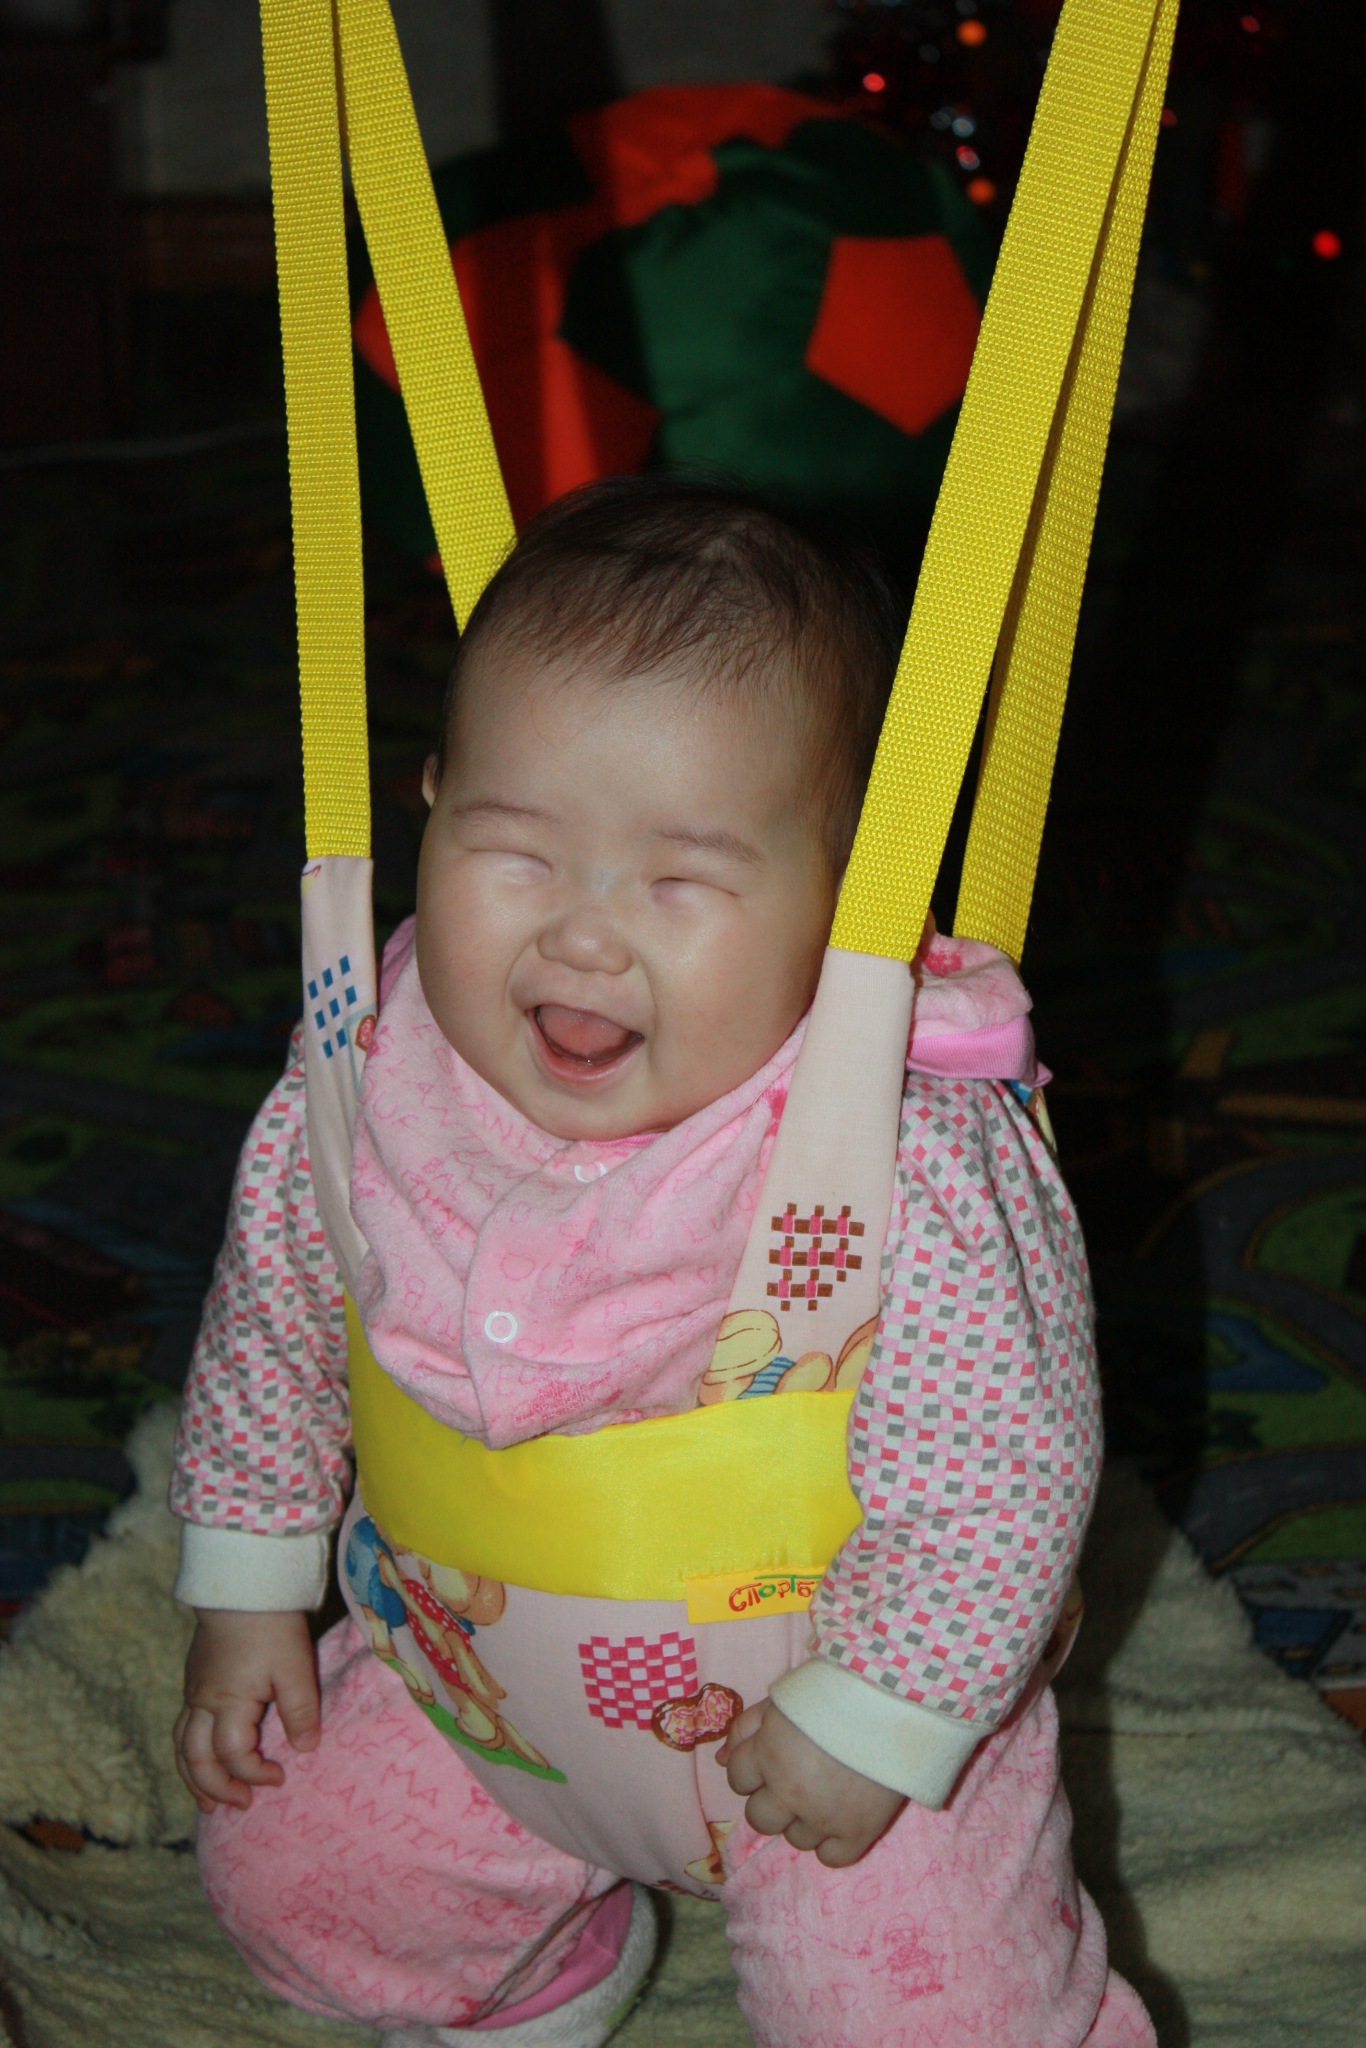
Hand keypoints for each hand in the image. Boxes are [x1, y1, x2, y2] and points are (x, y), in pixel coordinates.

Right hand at [174, 1610, 320, 1814]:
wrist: (240, 1585)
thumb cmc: (271, 1625)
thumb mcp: (295, 1666)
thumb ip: (300, 1709)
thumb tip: (305, 1749)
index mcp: (227, 1702)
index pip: (233, 1755)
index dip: (254, 1773)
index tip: (279, 1777)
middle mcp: (202, 1702)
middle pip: (196, 1760)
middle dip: (216, 1788)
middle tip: (240, 1805)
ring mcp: (193, 1691)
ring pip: (181, 1747)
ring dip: (194, 1778)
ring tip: (208, 1803)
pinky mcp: (192, 1680)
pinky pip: (182, 1729)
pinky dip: (189, 1754)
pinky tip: (201, 1759)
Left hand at [717, 1697, 904, 1867]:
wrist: (894, 1699)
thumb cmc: (833, 1690)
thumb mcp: (782, 1699)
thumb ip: (746, 1727)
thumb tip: (719, 1760)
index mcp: (767, 1756)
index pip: (737, 1779)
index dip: (753, 1768)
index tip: (773, 1757)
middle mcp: (789, 1793)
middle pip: (760, 1819)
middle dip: (773, 1799)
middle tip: (796, 1779)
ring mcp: (824, 1818)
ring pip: (795, 1839)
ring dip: (804, 1819)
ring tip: (826, 1792)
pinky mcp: (859, 1832)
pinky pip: (832, 1858)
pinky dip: (832, 1844)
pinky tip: (840, 1819)